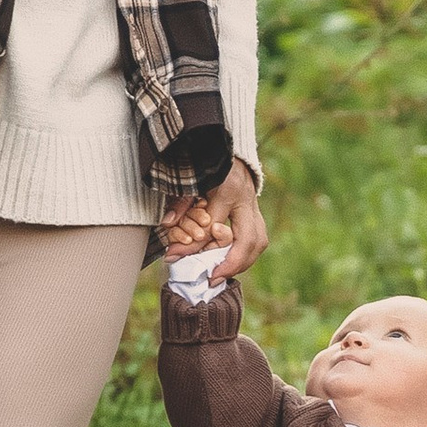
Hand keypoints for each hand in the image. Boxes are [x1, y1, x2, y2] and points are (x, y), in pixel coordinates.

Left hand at [160, 162, 267, 279]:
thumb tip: (167, 226)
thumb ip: (180, 202)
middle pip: (247, 239)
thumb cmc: (202, 164)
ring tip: (222, 275)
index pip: (212, 227)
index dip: (192, 245)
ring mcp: (254, 205)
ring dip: (242, 262)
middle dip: (231, 264)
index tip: (173, 257)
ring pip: (258, 241)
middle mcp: (246, 199)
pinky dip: (246, 255)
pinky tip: (230, 265)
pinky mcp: (256, 211)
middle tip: (212, 278)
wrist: (222, 147)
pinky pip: (258, 238)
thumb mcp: (188, 179)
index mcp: (228, 189)